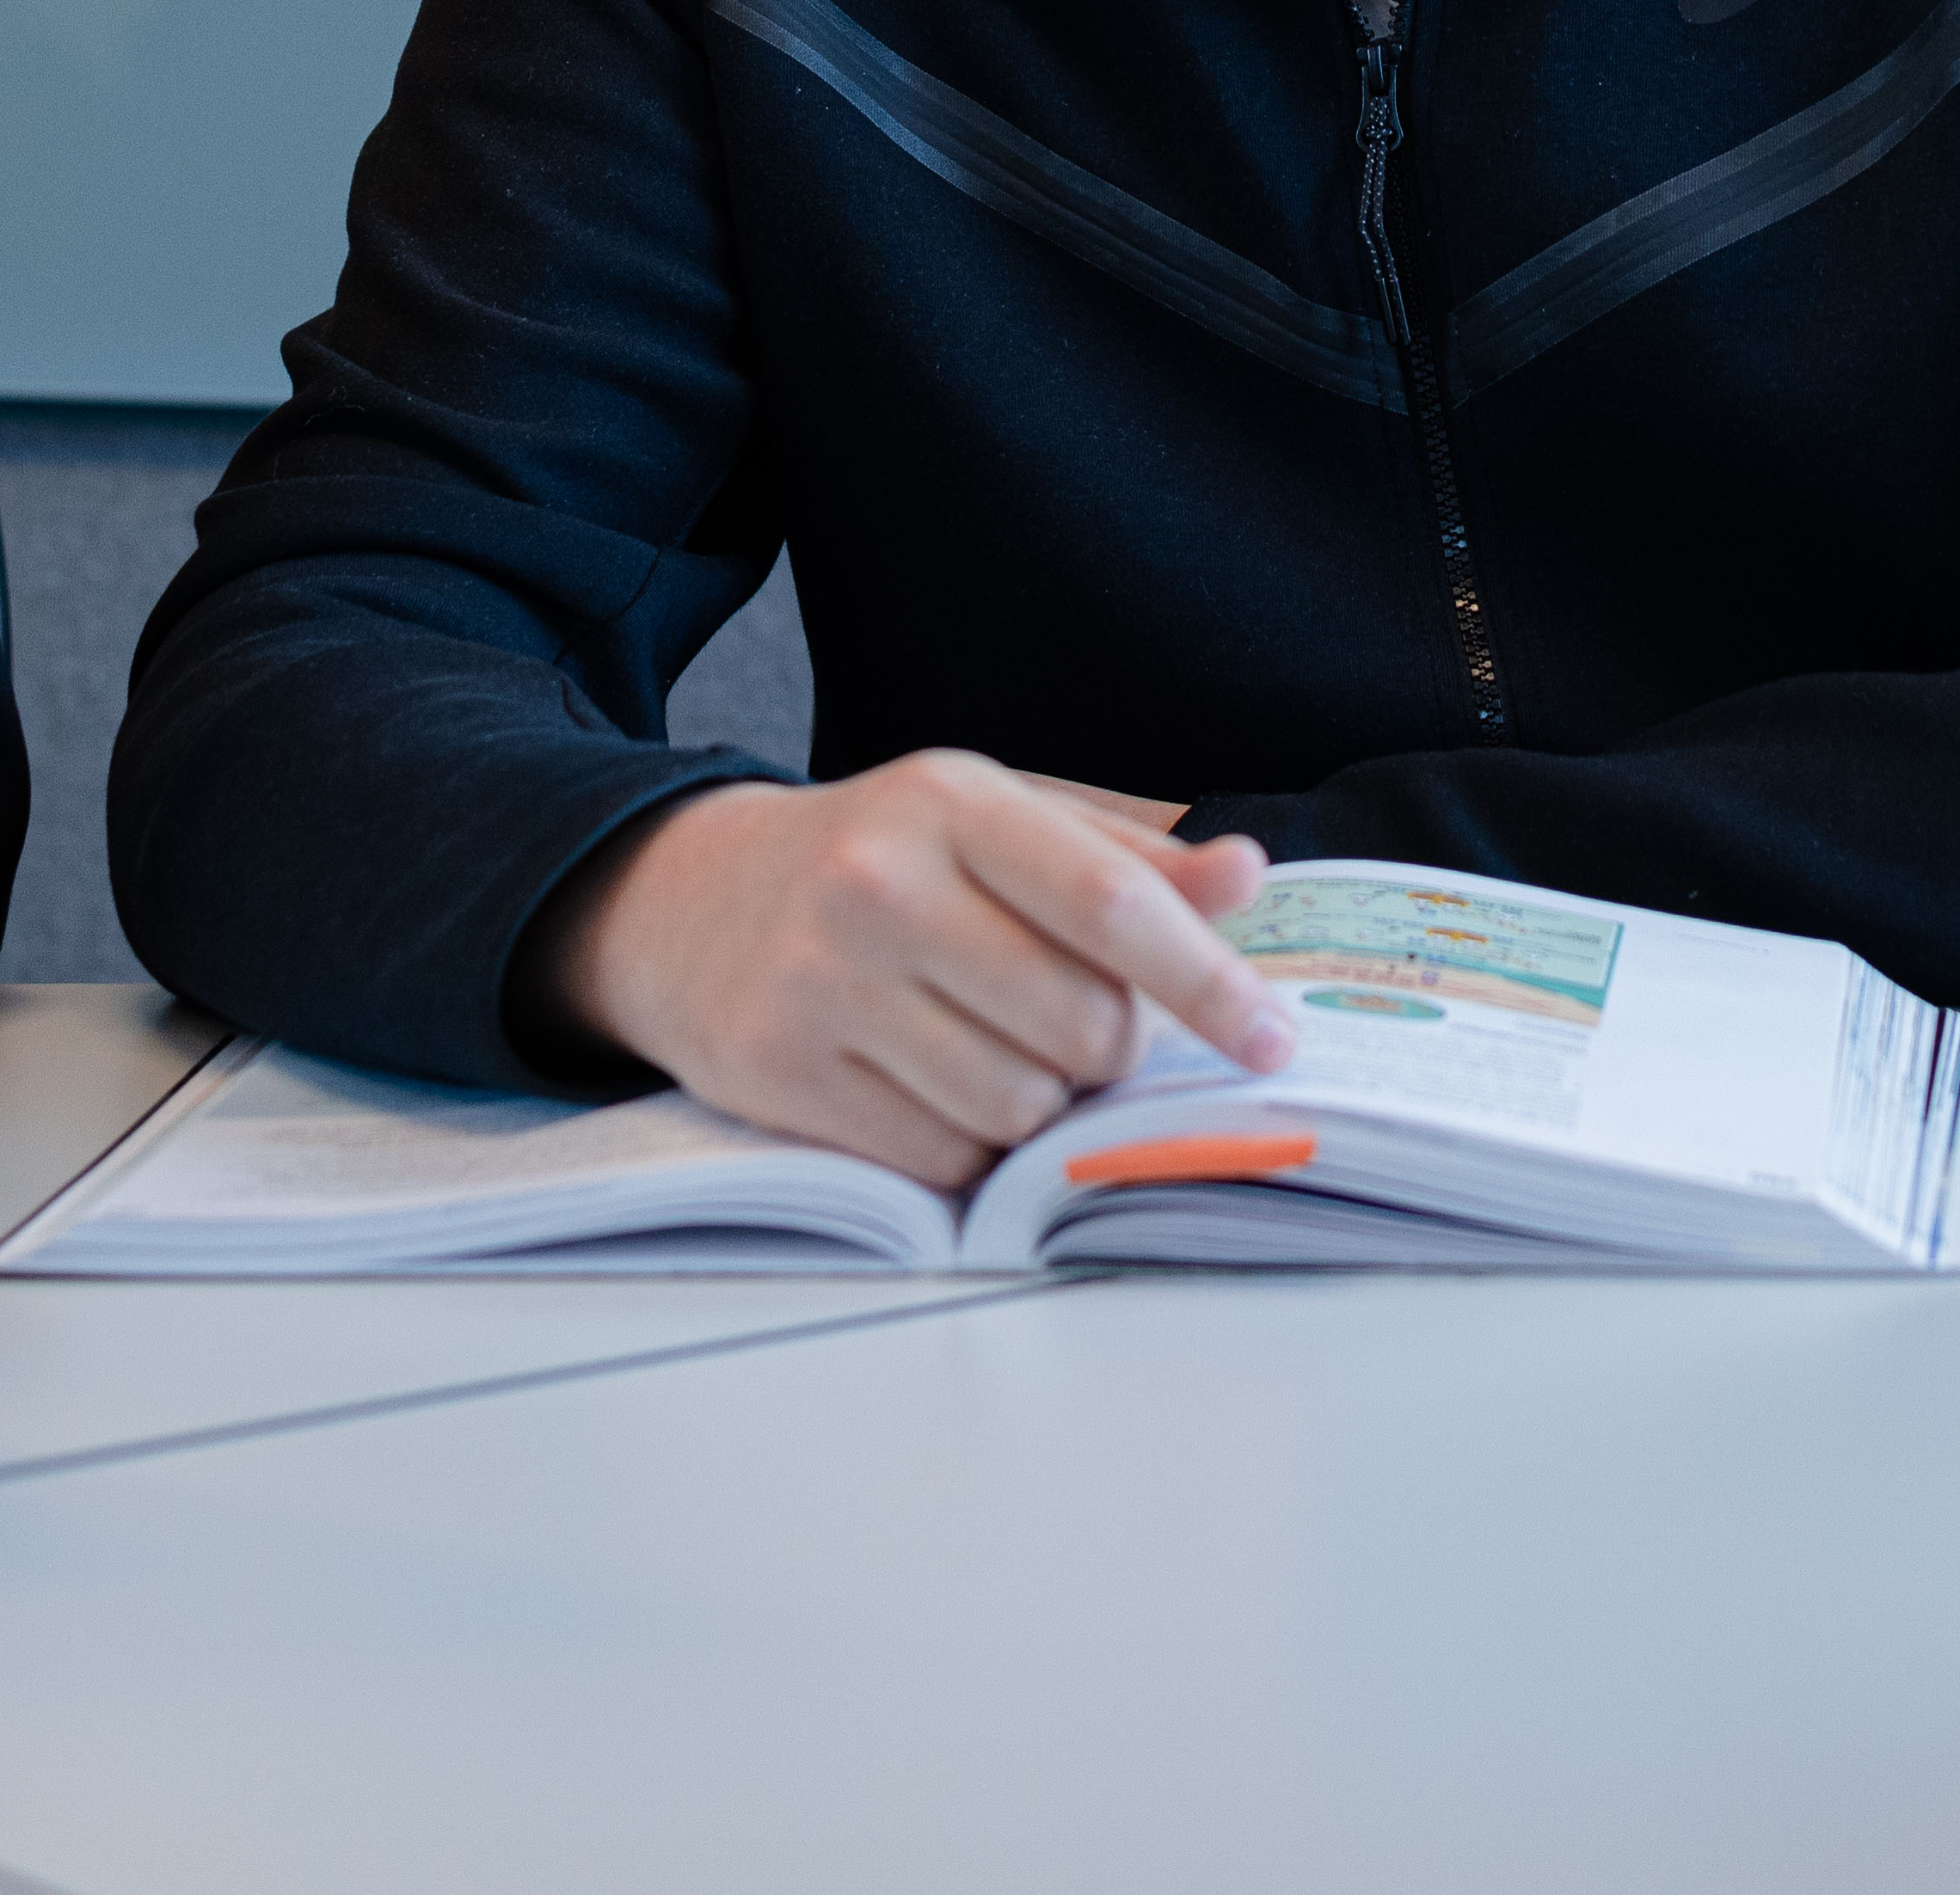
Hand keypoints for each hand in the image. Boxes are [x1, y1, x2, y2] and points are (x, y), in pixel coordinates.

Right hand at [541, 749, 1298, 1191]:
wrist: (687, 900)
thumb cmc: (880, 858)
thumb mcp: (996, 820)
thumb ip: (1126, 857)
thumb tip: (1249, 878)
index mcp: (950, 801)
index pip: (1109, 901)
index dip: (1208, 981)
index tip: (1272, 1040)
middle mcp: (879, 884)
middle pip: (1077, 1026)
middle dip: (1106, 1049)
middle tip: (1077, 1026)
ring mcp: (822, 984)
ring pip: (1015, 1107)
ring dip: (1036, 1102)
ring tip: (990, 1046)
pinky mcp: (782, 1074)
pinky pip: (941, 1159)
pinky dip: (966, 1145)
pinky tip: (931, 1086)